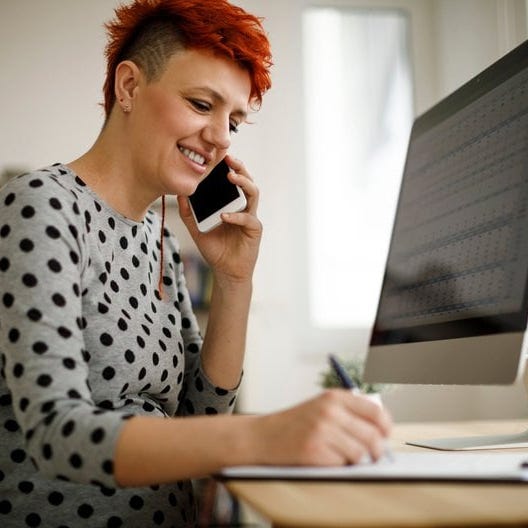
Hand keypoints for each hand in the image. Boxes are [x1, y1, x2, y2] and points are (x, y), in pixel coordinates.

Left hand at [178, 155, 261, 283]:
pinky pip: (248, 218)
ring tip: (231, 176)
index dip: (227, 168)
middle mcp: (243, 207)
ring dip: (244, 183)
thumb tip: (179, 194)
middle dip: (239, 168)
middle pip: (247, 181)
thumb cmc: (215, 250)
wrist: (226, 272)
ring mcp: (251, 217)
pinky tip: (224, 216)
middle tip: (228, 158)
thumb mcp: (196, 229)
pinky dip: (236, 216)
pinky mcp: (254, 230)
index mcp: (232, 204)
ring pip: (254, 193)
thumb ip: (188, 213)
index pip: (232, 181)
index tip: (217, 156)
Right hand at [252, 389, 392, 465]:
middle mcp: (330, 411)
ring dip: (356, 459)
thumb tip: (382, 427)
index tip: (385, 436)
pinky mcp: (314, 450)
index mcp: (334, 397)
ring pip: (359, 453)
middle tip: (373, 456)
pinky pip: (341, 464)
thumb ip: (349, 411)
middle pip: (372, 435)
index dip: (386, 427)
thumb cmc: (297, 423)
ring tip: (344, 456)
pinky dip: (338, 465)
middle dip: (377, 450)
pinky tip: (326, 458)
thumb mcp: (322, 406)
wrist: (264, 435)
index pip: (375, 411)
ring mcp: (321, 430)